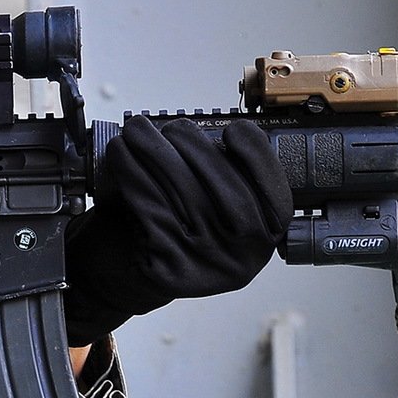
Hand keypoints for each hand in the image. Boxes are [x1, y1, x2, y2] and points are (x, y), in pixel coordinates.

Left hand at [62, 116, 292, 345]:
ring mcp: (206, 265)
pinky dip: (132, 174)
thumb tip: (212, 132)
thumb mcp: (214, 208)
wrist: (129, 271)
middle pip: (229, 193)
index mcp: (265, 239)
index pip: (276, 197)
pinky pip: (151, 208)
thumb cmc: (177, 227)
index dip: (258, 158)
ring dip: (157, 152)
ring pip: (186, 196)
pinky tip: (122, 154)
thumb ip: (226, 176)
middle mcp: (242, 258)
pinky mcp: (167, 267)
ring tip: (139, 130)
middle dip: (198, 147)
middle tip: (173, 126)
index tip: (234, 129)